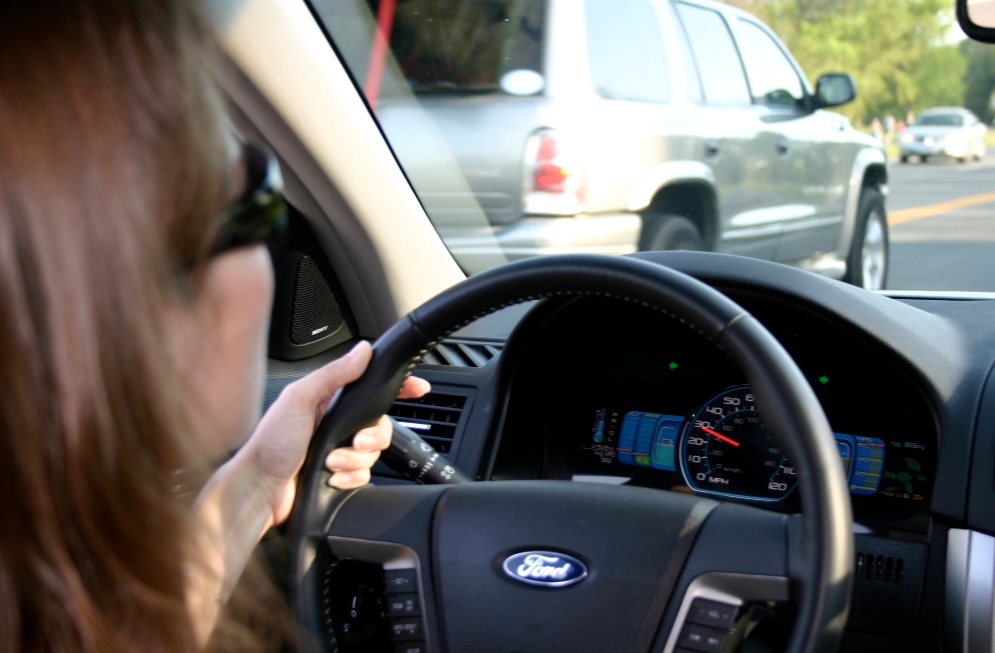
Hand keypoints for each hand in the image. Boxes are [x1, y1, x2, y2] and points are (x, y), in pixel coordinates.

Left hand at [245, 340, 429, 525]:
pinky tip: (332, 477)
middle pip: (380, 424)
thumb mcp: (299, 399)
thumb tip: (363, 351)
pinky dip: (351, 477)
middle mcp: (336, 423)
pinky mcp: (339, 474)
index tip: (418, 389)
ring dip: (355, 459)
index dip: (398, 387)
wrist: (259, 490)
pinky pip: (364, 474)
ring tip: (331, 462)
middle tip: (356, 441)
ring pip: (373, 452)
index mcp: (328, 400)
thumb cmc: (270, 444)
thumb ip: (333, 374)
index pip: (371, 386)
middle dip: (372, 436)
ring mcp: (338, 449)